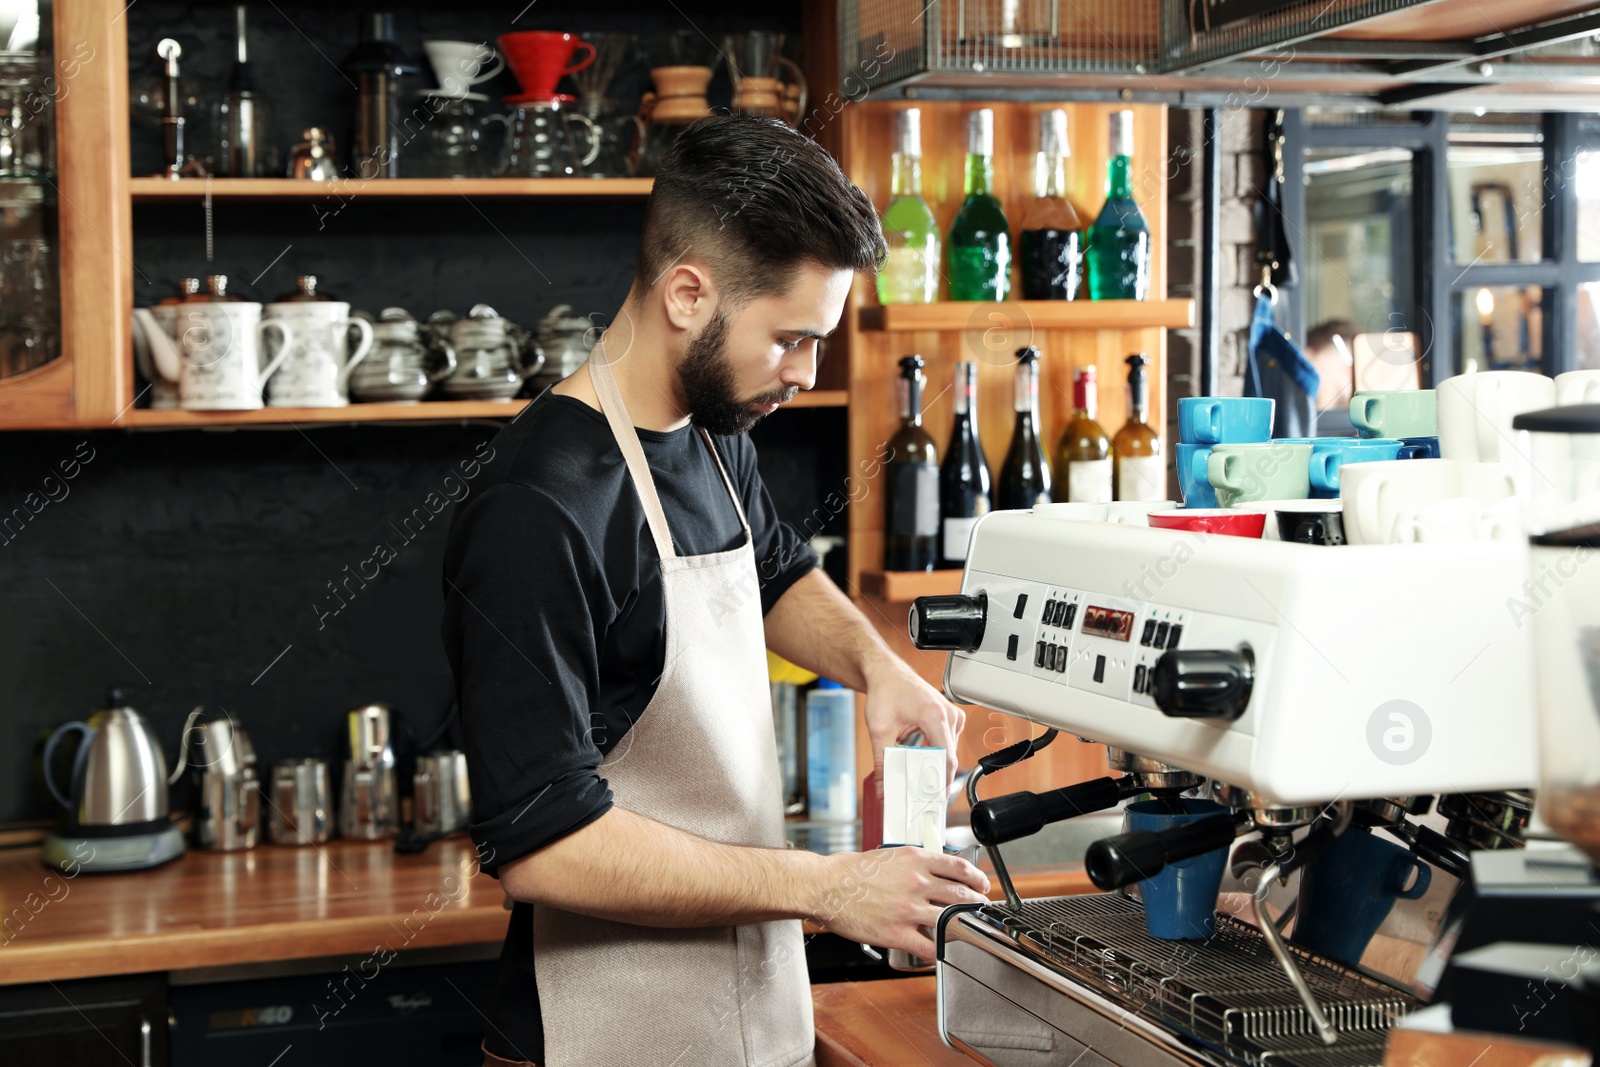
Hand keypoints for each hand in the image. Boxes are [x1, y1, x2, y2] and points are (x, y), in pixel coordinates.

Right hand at [811, 848, 989, 958]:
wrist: (826, 886)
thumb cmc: (850, 871)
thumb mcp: (888, 855)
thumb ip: (913, 863)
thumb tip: (932, 871)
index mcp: (915, 860)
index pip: (959, 867)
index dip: (976, 878)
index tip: (981, 884)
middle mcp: (916, 882)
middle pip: (961, 895)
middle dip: (975, 903)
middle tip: (979, 908)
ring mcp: (909, 909)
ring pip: (950, 920)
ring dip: (961, 926)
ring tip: (964, 930)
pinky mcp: (897, 933)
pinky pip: (929, 945)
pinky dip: (938, 949)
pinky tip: (939, 950)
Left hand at [863, 658, 965, 796]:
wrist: (886, 674)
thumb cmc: (885, 692)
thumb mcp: (879, 730)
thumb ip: (882, 762)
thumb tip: (884, 789)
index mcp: (935, 716)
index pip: (946, 758)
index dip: (941, 783)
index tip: (933, 801)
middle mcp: (949, 715)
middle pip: (948, 758)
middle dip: (933, 779)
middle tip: (919, 797)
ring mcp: (952, 716)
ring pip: (948, 753)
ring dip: (933, 766)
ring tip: (917, 781)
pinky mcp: (950, 719)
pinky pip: (946, 744)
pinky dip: (934, 755)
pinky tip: (920, 762)